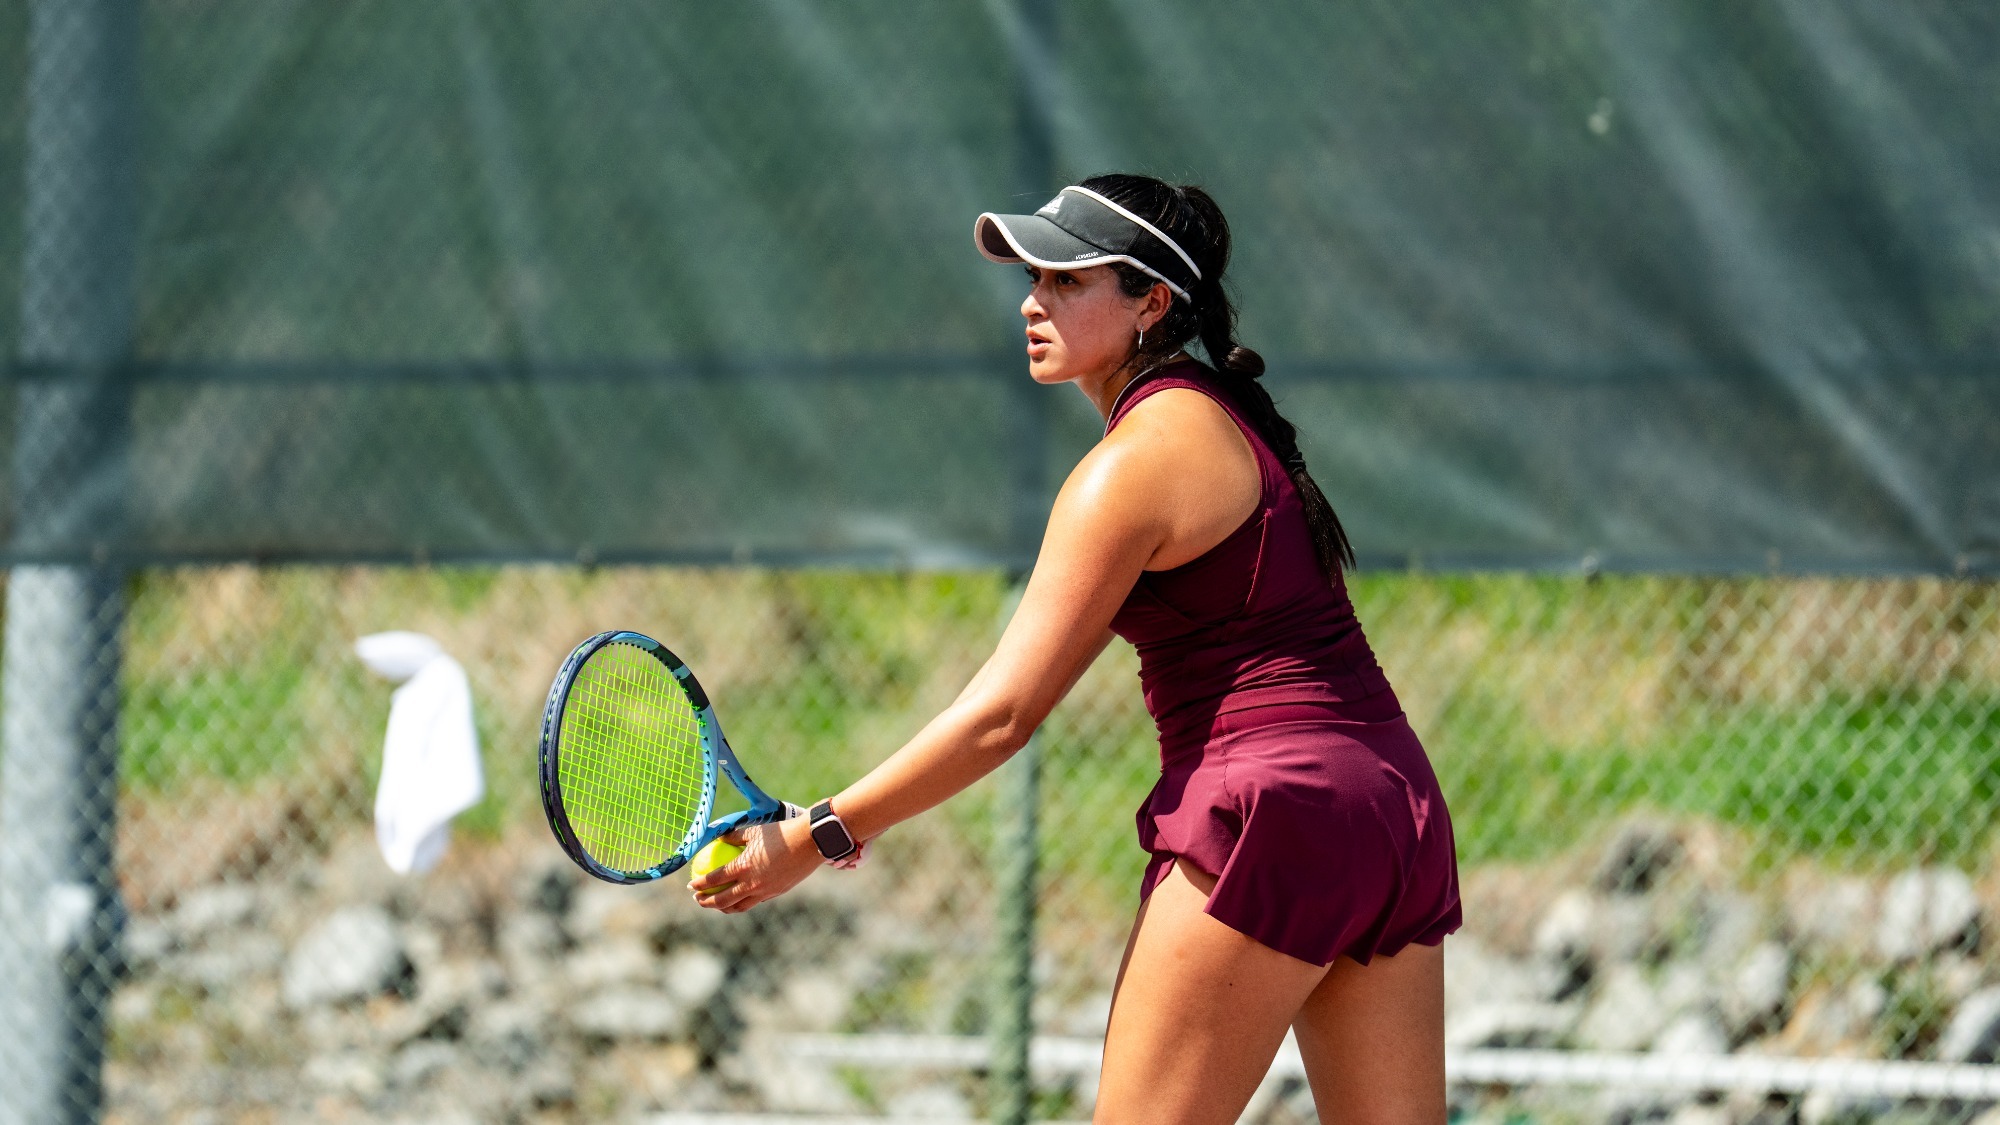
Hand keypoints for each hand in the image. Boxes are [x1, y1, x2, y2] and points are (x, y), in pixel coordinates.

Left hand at [689, 815, 820, 913]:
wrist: (810, 843)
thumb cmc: (781, 833)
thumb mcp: (754, 830)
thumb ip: (734, 836)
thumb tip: (719, 837)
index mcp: (743, 867)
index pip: (714, 880)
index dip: (699, 884)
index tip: (690, 885)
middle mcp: (752, 884)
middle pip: (722, 900)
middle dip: (706, 902)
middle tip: (698, 899)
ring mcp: (764, 892)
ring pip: (738, 906)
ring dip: (724, 908)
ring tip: (716, 904)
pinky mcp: (776, 893)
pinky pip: (754, 902)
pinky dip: (743, 902)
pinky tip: (740, 898)